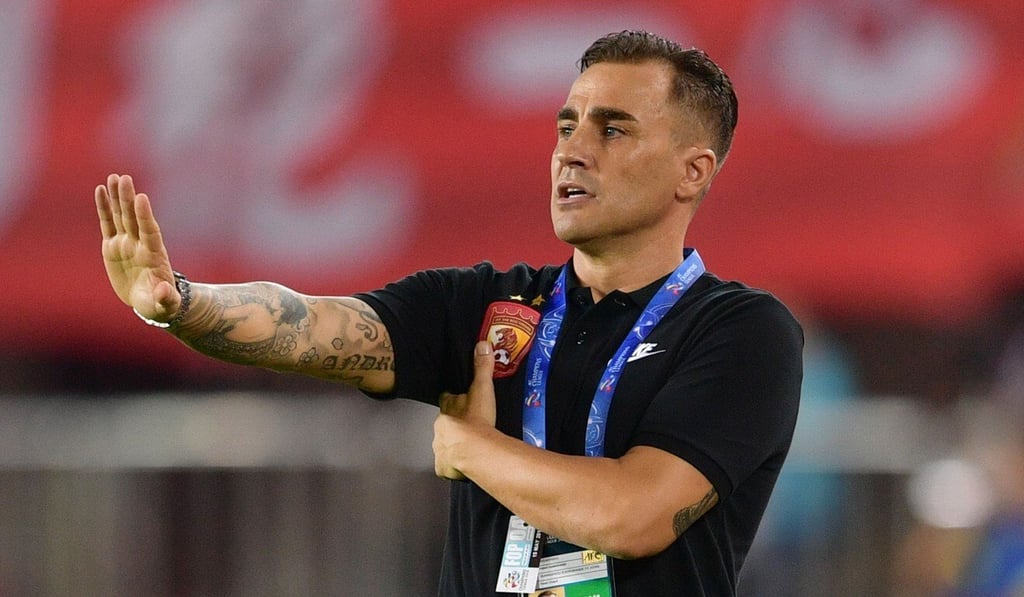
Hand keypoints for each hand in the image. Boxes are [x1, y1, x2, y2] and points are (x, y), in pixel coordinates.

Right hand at [94, 174, 179, 321]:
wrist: (150, 301)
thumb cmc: (160, 304)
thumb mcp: (164, 304)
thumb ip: (166, 298)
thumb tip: (165, 293)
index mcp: (153, 255)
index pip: (149, 232)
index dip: (145, 216)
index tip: (142, 198)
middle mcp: (140, 245)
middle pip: (133, 218)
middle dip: (128, 199)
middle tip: (125, 178)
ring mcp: (126, 243)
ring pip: (120, 216)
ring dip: (117, 197)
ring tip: (114, 177)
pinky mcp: (113, 246)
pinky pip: (107, 224)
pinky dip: (104, 208)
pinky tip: (101, 190)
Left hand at [433, 341, 497, 479]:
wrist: (471, 450)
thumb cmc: (476, 419)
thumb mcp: (482, 389)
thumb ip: (482, 367)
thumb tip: (482, 343)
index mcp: (447, 409)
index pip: (447, 400)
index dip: (453, 400)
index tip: (459, 399)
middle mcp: (439, 428)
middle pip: (446, 424)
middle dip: (455, 426)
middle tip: (470, 428)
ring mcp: (439, 448)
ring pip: (446, 445)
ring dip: (455, 446)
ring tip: (471, 449)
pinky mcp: (442, 466)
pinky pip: (447, 466)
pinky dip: (455, 466)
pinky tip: (466, 466)